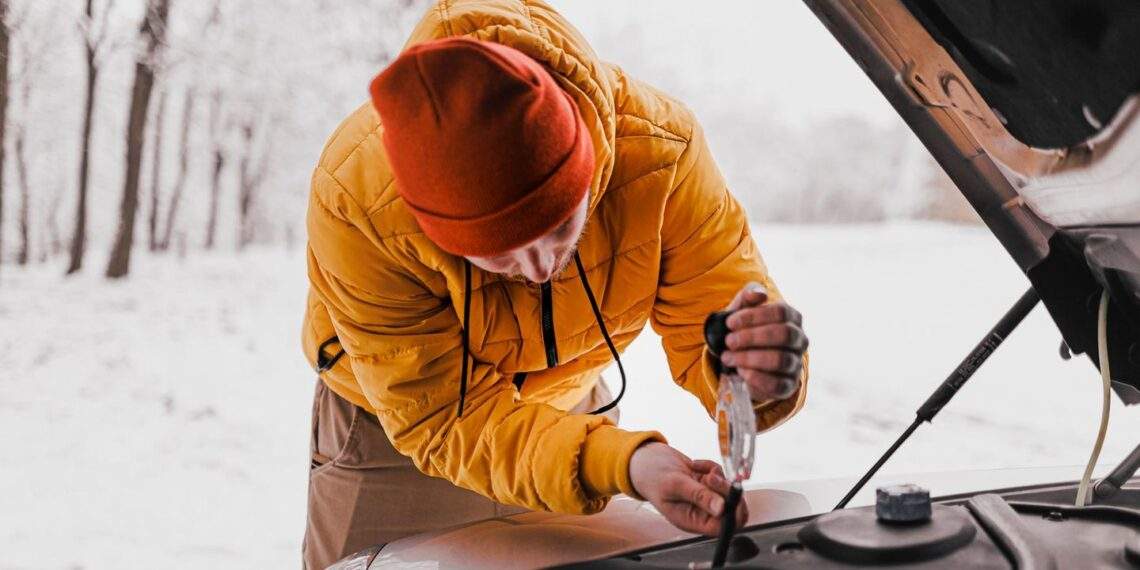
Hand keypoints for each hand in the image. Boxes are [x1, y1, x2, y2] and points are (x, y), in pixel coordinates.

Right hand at [628, 442, 747, 534]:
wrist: (644, 460)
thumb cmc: (653, 476)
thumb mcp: (674, 485)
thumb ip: (698, 496)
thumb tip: (721, 508)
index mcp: (692, 520)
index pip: (723, 527)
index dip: (733, 514)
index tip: (733, 496)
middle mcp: (700, 511)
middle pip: (730, 509)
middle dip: (726, 491)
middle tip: (712, 478)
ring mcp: (704, 497)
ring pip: (727, 490)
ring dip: (717, 476)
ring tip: (695, 467)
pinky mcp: (705, 483)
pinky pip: (720, 476)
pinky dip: (711, 467)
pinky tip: (694, 464)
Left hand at [721, 283, 806, 401]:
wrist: (742, 360)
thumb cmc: (745, 330)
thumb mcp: (742, 311)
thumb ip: (748, 297)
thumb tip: (758, 294)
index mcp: (792, 318)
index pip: (780, 312)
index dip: (753, 316)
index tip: (730, 323)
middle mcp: (799, 339)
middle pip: (783, 334)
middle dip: (751, 337)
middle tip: (729, 341)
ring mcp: (796, 363)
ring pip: (779, 359)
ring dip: (749, 358)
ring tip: (728, 357)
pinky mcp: (788, 385)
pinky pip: (777, 384)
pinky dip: (755, 377)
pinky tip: (740, 371)